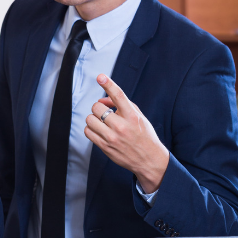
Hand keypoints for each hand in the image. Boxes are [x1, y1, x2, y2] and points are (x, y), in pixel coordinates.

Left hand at [84, 74, 168, 192]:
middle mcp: (122, 125)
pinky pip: (88, 131)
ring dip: (93, 118)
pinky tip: (99, 130)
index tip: (100, 76)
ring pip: (90, 119)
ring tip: (102, 123)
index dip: (108, 84)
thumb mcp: (138, 117)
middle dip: (98, 108)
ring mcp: (112, 137)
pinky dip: (90, 129)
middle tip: (105, 113)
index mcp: (132, 116)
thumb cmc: (144, 136)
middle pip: (97, 107)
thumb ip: (122, 105)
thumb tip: (103, 99)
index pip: (119, 95)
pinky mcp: (105, 146)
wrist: (149, 160)